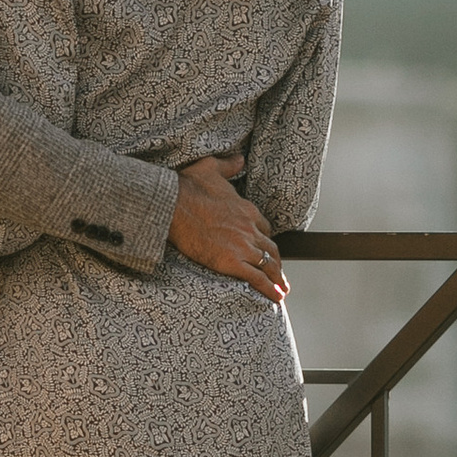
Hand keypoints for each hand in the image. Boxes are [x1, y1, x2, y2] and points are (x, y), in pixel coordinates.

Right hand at [169, 154, 286, 303]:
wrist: (174, 205)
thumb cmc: (188, 186)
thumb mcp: (210, 167)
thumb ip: (228, 164)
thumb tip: (240, 158)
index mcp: (246, 209)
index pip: (263, 227)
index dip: (263, 238)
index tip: (262, 246)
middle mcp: (249, 228)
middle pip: (271, 248)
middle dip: (277, 261)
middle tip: (279, 273)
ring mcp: (242, 246)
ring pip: (268, 264)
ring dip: (277, 278)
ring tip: (282, 290)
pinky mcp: (231, 262)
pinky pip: (257, 278)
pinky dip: (269, 289)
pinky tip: (275, 297)